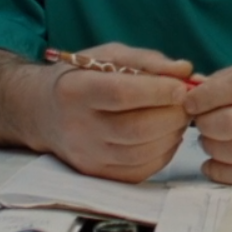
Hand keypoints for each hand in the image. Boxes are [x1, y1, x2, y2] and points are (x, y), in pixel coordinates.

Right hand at [23, 42, 193, 182]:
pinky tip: (165, 135)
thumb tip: (185, 71)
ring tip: (177, 117)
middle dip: (172, 115)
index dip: (158, 91)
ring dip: (172, 134)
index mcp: (74, 91)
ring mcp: (86, 156)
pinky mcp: (97, 174)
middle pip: (135, 129)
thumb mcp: (108, 56)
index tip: (182, 87)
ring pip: (141, 153)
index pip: (120, 94)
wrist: (44, 112)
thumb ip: (147, 61)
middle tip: (187, 103)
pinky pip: (140, 170)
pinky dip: (163, 153)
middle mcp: (76, 128)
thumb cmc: (82, 78)